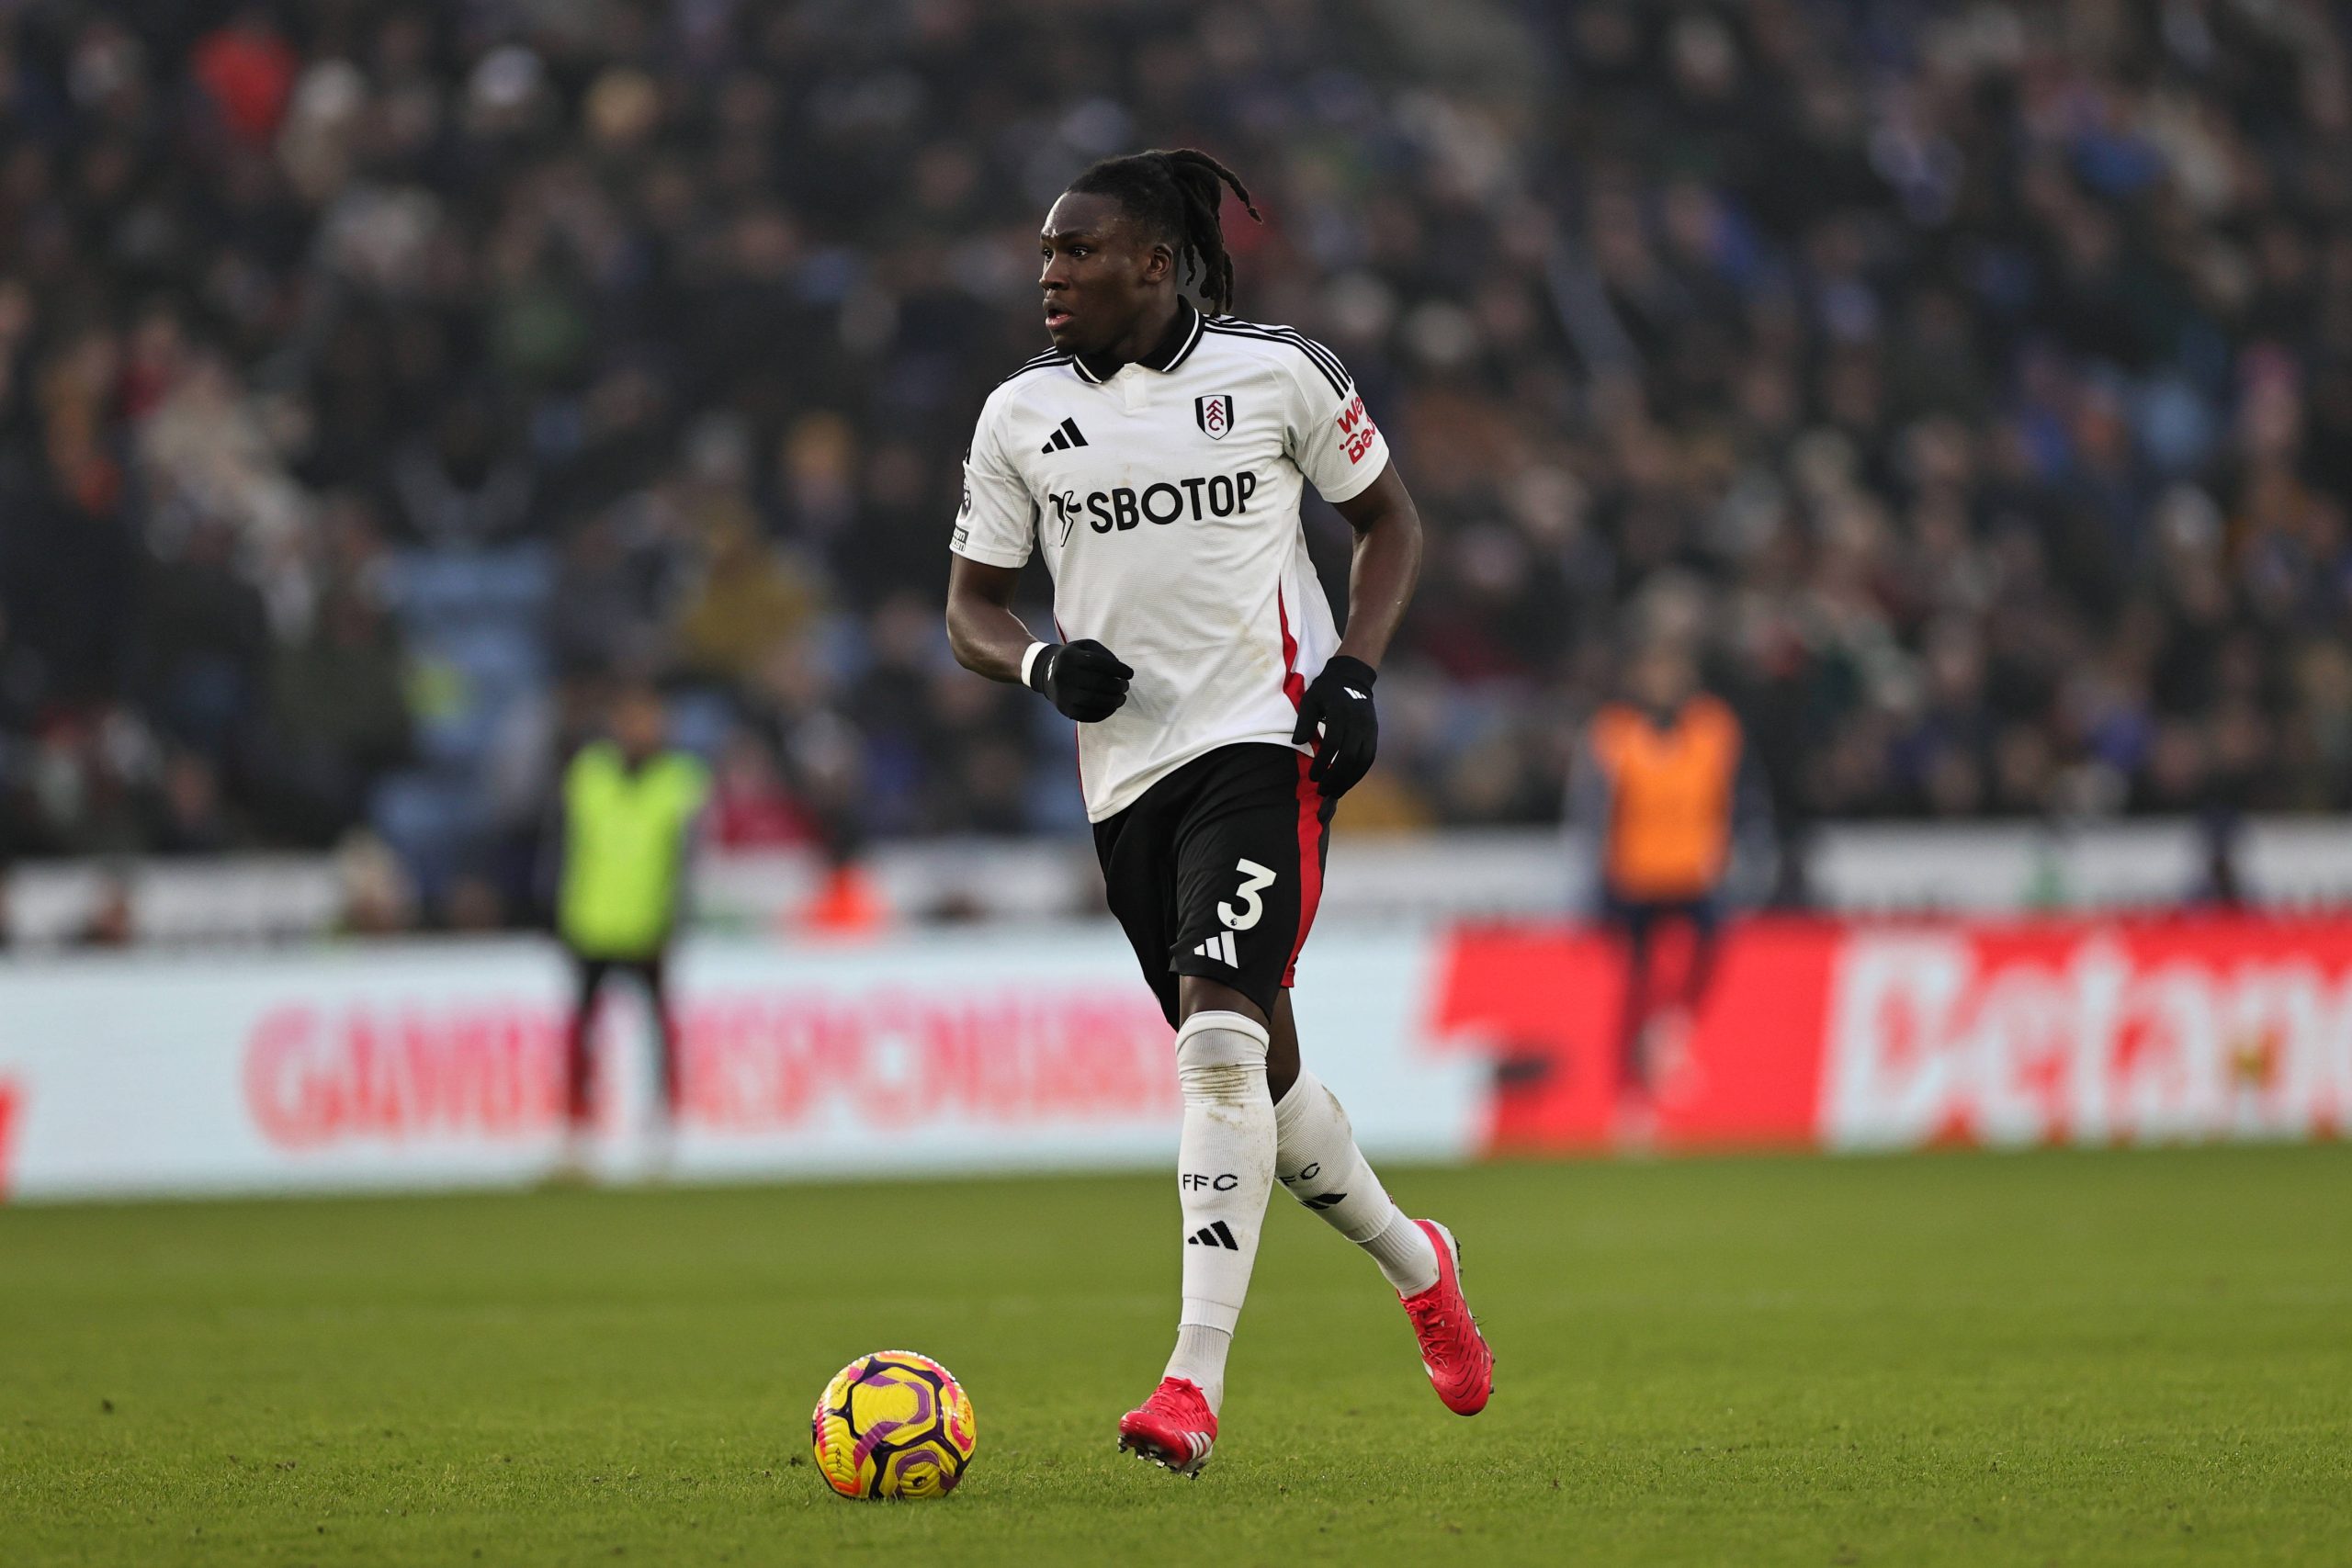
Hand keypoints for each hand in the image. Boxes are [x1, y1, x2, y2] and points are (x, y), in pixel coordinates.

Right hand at [1027, 639, 1132, 721]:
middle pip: (1097, 683)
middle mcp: (1064, 675)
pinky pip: (1087, 715)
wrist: (1045, 672)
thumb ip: (1103, 654)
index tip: (1129, 673)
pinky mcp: (1064, 709)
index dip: (1117, 669)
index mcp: (1070, 657)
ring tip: (1121, 698)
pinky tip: (1111, 707)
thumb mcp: (1085, 646)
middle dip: (1117, 686)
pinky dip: (1103, 713)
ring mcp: (1063, 694)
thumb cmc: (1073, 659)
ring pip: (1093, 701)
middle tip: (1125, 686)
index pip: (1097, 663)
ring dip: (1113, 701)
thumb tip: (1119, 670)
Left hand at [1291, 655, 1377, 801]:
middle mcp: (1358, 723)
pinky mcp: (1374, 735)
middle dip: (1335, 777)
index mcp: (1341, 714)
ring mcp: (1369, 730)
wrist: (1353, 678)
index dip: (1323, 763)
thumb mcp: (1310, 699)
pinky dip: (1358, 773)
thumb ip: (1304, 721)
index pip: (1333, 744)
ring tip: (1334, 792)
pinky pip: (1369, 758)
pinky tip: (1347, 782)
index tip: (1313, 777)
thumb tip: (1298, 743)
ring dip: (1348, 779)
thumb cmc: (1326, 690)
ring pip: (1362, 761)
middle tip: (1322, 790)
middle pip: (1349, 756)